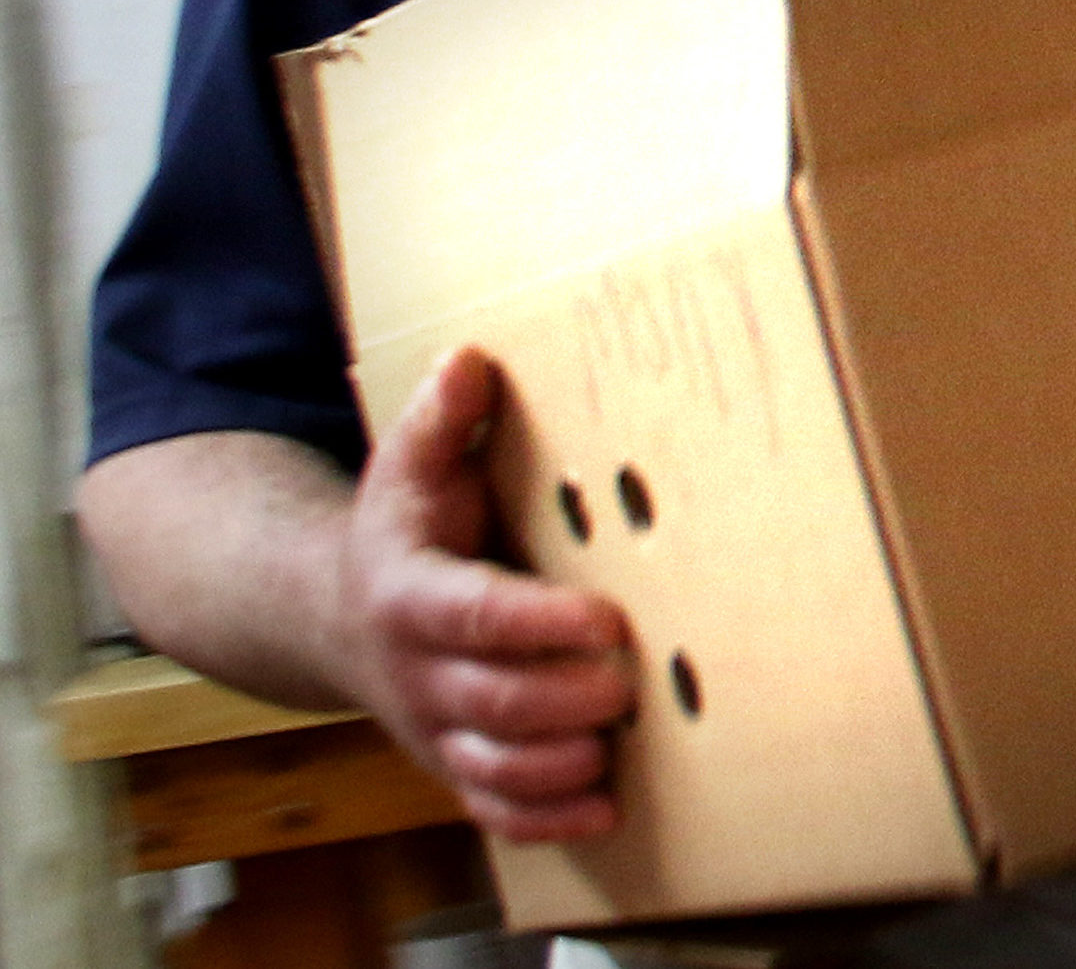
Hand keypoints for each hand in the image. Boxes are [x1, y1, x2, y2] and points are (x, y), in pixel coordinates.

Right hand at [334, 346, 634, 840]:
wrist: (339, 615)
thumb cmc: (404, 530)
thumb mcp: (412, 464)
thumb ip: (443, 417)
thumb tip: (472, 358)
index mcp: (412, 595)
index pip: (475, 618)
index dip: (540, 623)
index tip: (606, 616)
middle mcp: (419, 672)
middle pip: (492, 703)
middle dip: (566, 697)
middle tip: (634, 677)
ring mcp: (435, 727)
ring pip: (494, 767)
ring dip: (560, 763)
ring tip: (619, 739)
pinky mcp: (453, 764)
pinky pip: (491, 810)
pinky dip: (545, 819)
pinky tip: (605, 806)